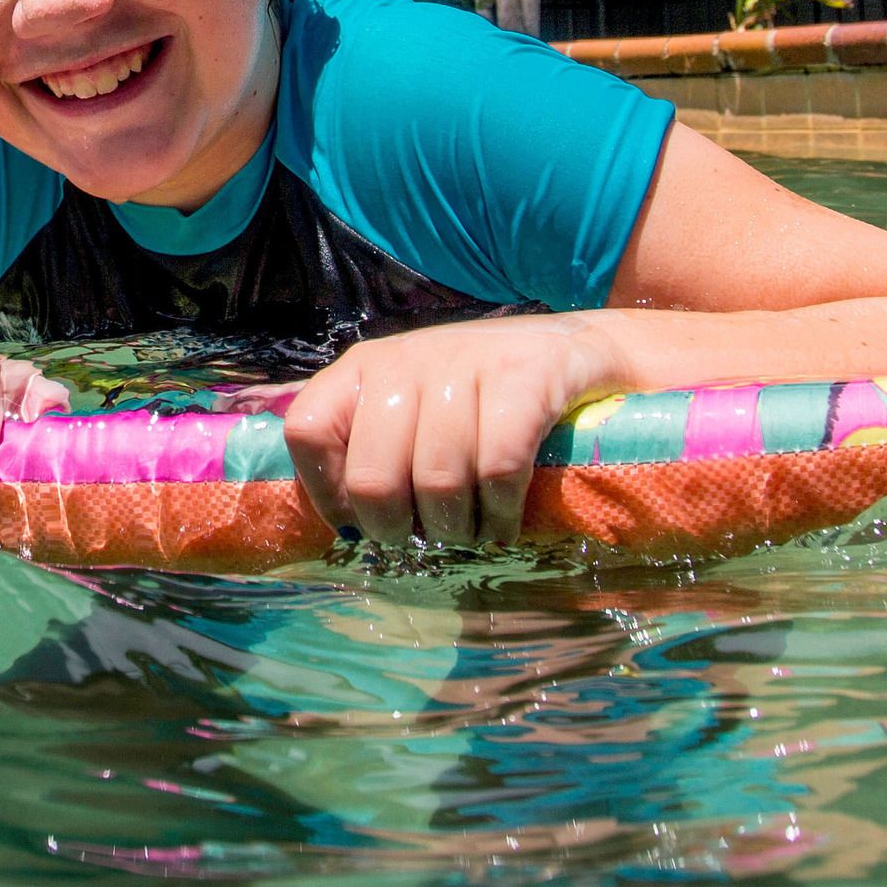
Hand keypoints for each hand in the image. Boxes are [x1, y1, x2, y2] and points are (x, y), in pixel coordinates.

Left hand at [282, 313, 627, 549]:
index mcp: (366, 368)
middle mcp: (407, 359)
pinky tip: (505, 522)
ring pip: (437, 481)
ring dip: (456, 529)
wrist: (578, 349)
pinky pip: (498, 468)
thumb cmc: (484, 398)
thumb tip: (347, 529)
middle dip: (396, 529)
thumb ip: (376, 450)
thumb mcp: (417, 408)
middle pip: (372, 476)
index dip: (325, 492)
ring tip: (471, 532)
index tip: (357, 524)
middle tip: (423, 537)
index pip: (307, 430)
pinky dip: (501, 513)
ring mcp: (466, 363)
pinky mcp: (526, 376)